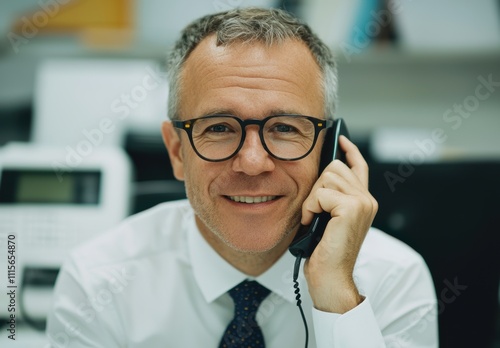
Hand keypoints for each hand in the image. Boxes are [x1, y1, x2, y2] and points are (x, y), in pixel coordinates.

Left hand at [301, 135, 377, 312]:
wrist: (330, 276)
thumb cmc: (325, 250)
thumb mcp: (329, 217)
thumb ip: (332, 197)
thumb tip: (321, 176)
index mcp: (363, 200)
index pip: (358, 166)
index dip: (350, 151)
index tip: (342, 139)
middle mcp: (367, 199)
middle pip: (335, 166)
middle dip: (317, 186)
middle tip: (314, 210)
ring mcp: (362, 202)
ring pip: (328, 177)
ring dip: (313, 198)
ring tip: (314, 218)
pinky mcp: (352, 208)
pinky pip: (321, 193)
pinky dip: (311, 207)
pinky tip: (314, 222)